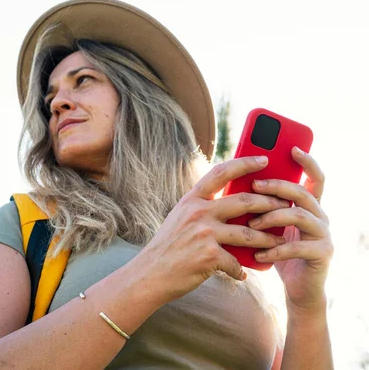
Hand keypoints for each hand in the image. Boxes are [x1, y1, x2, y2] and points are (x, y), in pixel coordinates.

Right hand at [139, 156, 290, 304]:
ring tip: (279, 242)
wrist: (149, 275)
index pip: (221, 172)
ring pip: (249, 233)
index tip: (264, 159)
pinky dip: (242, 269)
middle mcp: (198, 212)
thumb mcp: (180, 219)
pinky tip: (244, 273)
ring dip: (267, 239)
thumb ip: (203, 208)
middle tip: (285, 206)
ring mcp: (204, 233)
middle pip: (245, 201)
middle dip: (270, 203)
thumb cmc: (168, 247)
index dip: (244, 163)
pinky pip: (236, 262)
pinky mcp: (209, 256)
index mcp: (191, 199)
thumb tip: (234, 203)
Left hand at [249, 147, 332, 312]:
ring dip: (272, 217)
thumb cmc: (277, 252)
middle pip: (302, 191)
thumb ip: (261, 206)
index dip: (307, 162)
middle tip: (254, 185)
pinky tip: (258, 255)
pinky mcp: (323, 254)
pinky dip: (274, 250)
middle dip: (277, 186)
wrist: (298, 290)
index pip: (313, 177)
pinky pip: (298, 246)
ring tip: (252, 225)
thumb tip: (234, 183)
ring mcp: (324, 234)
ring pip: (299, 215)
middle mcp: (320, 216)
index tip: (292, 148)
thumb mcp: (268, 225)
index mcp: (308, 206)